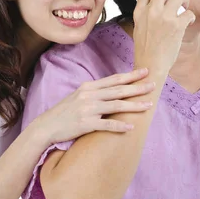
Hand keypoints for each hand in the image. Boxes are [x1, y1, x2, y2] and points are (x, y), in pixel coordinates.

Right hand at [35, 68, 155, 143]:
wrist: (46, 126)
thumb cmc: (64, 112)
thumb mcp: (78, 96)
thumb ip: (95, 92)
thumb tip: (113, 91)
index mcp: (88, 87)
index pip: (114, 79)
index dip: (130, 75)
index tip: (145, 71)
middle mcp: (89, 95)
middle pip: (118, 90)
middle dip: (137, 87)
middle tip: (153, 85)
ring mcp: (87, 109)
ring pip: (116, 105)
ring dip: (134, 105)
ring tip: (148, 105)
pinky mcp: (85, 124)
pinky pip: (106, 124)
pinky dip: (119, 126)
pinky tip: (131, 127)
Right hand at [132, 0, 195, 75]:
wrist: (150, 66)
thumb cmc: (146, 49)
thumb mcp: (139, 26)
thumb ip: (146, 11)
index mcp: (139, 11)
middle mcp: (151, 12)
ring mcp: (164, 19)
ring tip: (185, 8)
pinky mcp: (176, 27)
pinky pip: (189, 13)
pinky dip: (191, 16)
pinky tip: (187, 23)